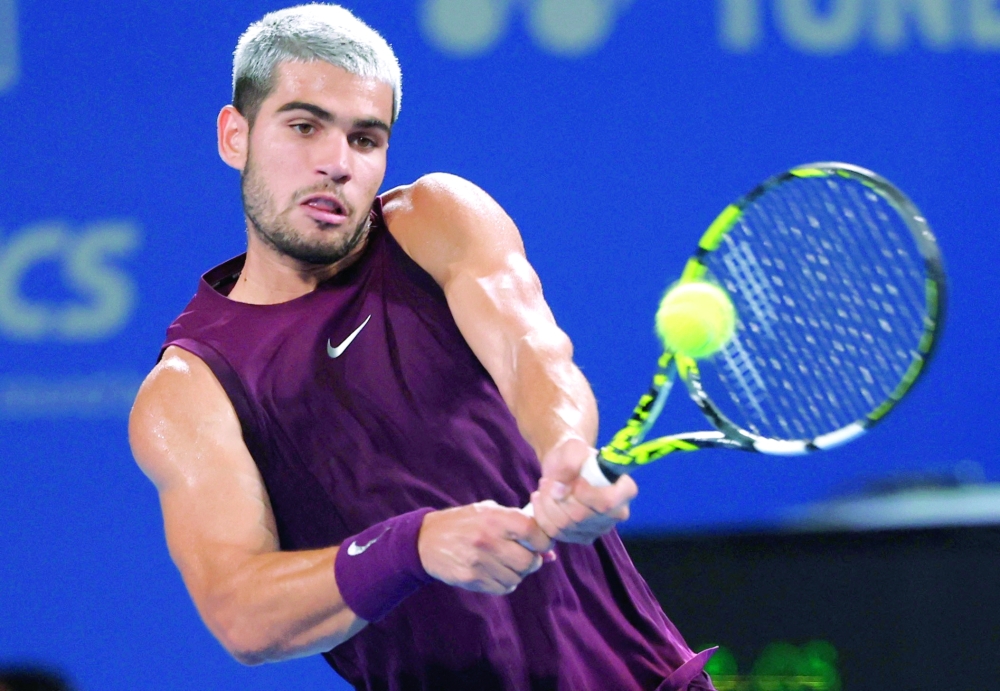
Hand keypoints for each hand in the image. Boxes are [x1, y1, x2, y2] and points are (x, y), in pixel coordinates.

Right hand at [418, 501, 554, 594]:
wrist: (425, 540)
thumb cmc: (464, 523)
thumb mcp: (489, 513)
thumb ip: (520, 526)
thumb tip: (551, 553)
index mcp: (495, 518)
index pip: (535, 532)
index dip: (543, 541)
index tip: (539, 543)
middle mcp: (487, 539)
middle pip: (529, 561)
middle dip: (531, 561)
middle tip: (522, 556)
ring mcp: (478, 561)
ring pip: (517, 578)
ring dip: (516, 573)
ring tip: (504, 563)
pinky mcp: (470, 578)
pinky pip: (502, 588)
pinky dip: (503, 583)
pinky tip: (493, 571)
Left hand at [530, 437, 637, 543]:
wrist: (564, 467)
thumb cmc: (574, 454)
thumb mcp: (572, 447)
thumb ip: (569, 463)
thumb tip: (560, 491)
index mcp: (624, 490)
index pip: (607, 502)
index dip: (584, 494)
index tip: (573, 480)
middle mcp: (616, 514)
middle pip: (581, 516)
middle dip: (558, 496)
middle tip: (550, 480)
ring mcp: (598, 529)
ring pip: (564, 525)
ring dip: (547, 503)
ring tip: (546, 486)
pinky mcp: (581, 537)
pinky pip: (555, 533)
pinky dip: (541, 514)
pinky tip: (541, 499)